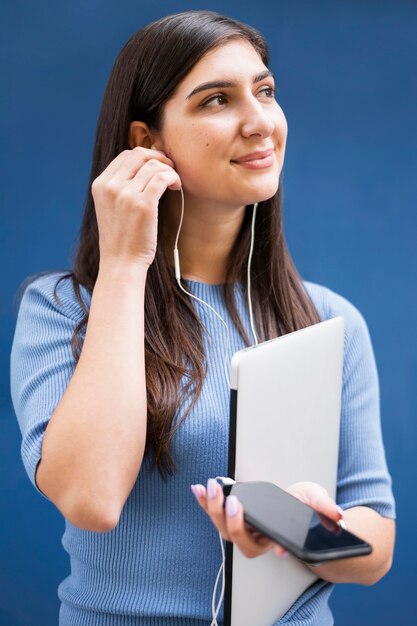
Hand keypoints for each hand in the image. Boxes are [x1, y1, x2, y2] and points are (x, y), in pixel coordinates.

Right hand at [91, 146, 181, 268]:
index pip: (125, 155)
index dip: (145, 156)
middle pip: (139, 155)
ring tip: (174, 182)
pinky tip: (176, 187)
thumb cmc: (121, 239)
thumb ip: (120, 187)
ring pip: (153, 165)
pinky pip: (163, 178)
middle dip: (158, 157)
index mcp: (100, 185)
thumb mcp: (111, 208)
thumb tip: (144, 166)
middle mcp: (110, 186)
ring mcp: (125, 194)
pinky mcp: (143, 204)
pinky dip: (173, 178)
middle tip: (170, 168)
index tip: (157, 165)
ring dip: (169, 170)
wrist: (121, 263)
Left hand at [191, 479, 343, 559]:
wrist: (293, 501)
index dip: (276, 548)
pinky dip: (205, 500)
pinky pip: (214, 511)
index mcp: (278, 539)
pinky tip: (199, 488)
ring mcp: (243, 527)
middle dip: (234, 523)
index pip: (274, 548)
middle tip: (234, 502)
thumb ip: (326, 506)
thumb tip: (337, 515)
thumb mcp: (316, 500)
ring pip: (223, 528)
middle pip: (240, 540)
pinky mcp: (231, 514)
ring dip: (213, 508)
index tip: (278, 549)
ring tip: (211, 487)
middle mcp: (258, 538)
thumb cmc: (303, 506)